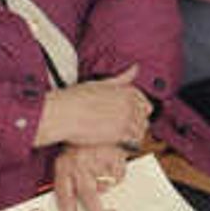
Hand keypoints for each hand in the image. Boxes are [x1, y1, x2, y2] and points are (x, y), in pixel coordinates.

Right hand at [37, 73, 151, 149]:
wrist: (63, 113)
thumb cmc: (76, 97)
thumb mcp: (101, 83)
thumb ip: (122, 78)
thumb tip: (136, 68)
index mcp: (127, 90)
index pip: (145, 103)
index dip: (138, 111)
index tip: (129, 116)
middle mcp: (130, 104)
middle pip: (145, 117)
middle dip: (137, 122)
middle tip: (123, 127)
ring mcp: (127, 119)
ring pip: (141, 130)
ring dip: (133, 133)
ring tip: (120, 135)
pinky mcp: (120, 134)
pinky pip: (133, 140)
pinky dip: (128, 143)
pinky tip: (118, 142)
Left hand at [49, 139, 130, 210]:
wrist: (87, 114)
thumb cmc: (78, 142)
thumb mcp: (67, 159)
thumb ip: (71, 179)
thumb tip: (81, 204)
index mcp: (63, 167)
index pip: (64, 196)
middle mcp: (78, 164)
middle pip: (88, 196)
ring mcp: (96, 159)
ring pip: (107, 185)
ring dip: (108, 183)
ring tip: (102, 170)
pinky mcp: (113, 153)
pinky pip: (119, 174)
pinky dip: (118, 172)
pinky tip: (111, 160)